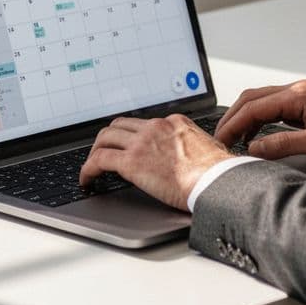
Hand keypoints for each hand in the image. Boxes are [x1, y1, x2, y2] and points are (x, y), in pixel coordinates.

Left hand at [79, 115, 234, 210]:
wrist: (217, 181)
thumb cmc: (218, 173)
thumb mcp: (207, 149)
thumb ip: (191, 147)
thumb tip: (189, 159)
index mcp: (174, 123)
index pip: (143, 123)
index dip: (130, 135)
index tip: (126, 145)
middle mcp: (156, 127)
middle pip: (119, 125)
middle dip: (108, 139)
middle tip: (103, 152)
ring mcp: (142, 143)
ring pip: (105, 138)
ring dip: (95, 151)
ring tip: (91, 167)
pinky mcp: (132, 162)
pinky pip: (99, 160)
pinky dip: (88, 169)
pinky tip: (87, 180)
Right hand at [215, 80, 305, 163]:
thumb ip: (283, 145)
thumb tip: (254, 147)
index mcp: (299, 95)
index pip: (254, 106)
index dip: (233, 124)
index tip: (221, 139)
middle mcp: (298, 90)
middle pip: (253, 99)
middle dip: (232, 118)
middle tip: (220, 139)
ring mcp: (303, 96)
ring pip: (263, 102)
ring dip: (245, 118)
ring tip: (234, 139)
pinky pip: (275, 108)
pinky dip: (260, 120)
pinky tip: (258, 135)